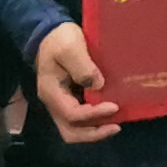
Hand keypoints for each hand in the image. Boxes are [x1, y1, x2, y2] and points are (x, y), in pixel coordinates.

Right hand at [34, 24, 120, 144]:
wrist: (49, 33)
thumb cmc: (59, 39)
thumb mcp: (71, 48)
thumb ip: (83, 68)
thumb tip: (99, 85)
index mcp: (52, 93)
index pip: (72, 114)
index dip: (94, 114)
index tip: (115, 106)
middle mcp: (54, 103)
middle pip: (70, 131)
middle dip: (94, 133)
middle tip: (117, 127)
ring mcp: (61, 102)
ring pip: (74, 128)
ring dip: (94, 129)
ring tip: (116, 124)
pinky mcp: (69, 98)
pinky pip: (80, 119)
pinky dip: (94, 121)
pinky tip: (110, 113)